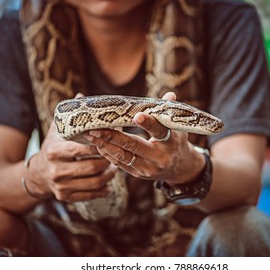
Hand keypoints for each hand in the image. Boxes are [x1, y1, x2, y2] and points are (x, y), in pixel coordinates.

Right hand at [26, 122, 116, 201]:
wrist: (38, 173)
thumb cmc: (53, 147)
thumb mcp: (57, 131)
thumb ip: (70, 117)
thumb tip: (82, 97)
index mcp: (53, 151)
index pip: (78, 150)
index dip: (96, 146)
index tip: (109, 141)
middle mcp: (55, 170)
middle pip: (90, 167)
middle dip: (107, 161)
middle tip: (117, 155)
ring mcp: (60, 186)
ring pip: (93, 182)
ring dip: (109, 175)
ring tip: (116, 168)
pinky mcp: (64, 197)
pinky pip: (89, 195)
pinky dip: (102, 191)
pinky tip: (109, 185)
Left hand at [84, 92, 204, 184]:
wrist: (178, 167)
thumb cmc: (174, 141)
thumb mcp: (176, 127)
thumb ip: (168, 111)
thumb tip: (170, 95)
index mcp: (171, 142)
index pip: (159, 131)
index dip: (148, 123)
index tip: (137, 115)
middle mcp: (160, 158)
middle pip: (134, 145)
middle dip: (113, 136)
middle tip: (95, 127)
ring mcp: (148, 168)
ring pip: (123, 156)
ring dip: (105, 145)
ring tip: (90, 135)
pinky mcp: (139, 174)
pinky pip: (120, 164)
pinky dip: (108, 154)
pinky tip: (97, 145)